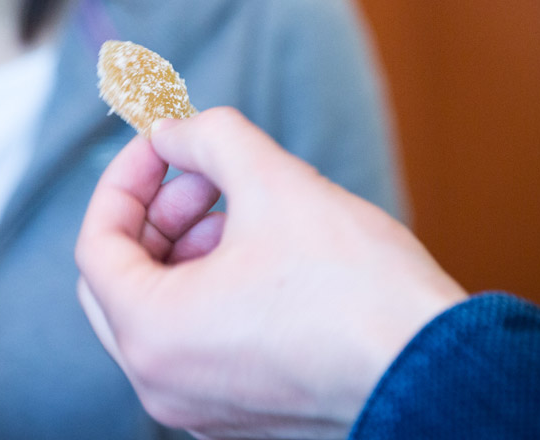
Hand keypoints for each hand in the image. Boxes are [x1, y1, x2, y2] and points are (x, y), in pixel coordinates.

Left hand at [75, 107, 466, 439]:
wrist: (443, 377)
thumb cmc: (360, 289)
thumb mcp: (274, 182)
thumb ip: (208, 137)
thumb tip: (172, 129)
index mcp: (152, 333)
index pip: (97, 243)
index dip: (125, 177)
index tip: (164, 143)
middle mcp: (162, 384)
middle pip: (119, 281)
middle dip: (156, 215)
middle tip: (206, 178)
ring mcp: (200, 410)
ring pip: (159, 313)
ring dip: (186, 250)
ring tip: (245, 212)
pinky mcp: (242, 417)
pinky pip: (197, 344)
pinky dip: (211, 292)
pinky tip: (266, 258)